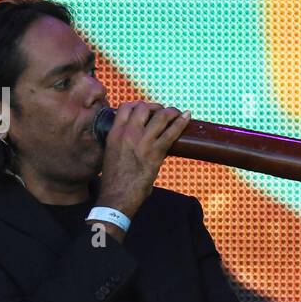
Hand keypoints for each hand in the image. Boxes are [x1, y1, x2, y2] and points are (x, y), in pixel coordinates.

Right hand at [95, 101, 191, 218]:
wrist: (116, 196)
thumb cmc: (114, 180)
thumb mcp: (113, 153)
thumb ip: (122, 142)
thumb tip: (135, 142)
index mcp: (114, 133)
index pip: (126, 107)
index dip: (138, 105)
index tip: (146, 110)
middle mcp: (128, 133)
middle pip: (144, 107)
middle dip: (155, 107)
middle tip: (162, 113)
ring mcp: (142, 141)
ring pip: (160, 116)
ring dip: (170, 112)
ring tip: (176, 113)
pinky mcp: (155, 152)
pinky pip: (171, 132)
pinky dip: (181, 122)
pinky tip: (187, 116)